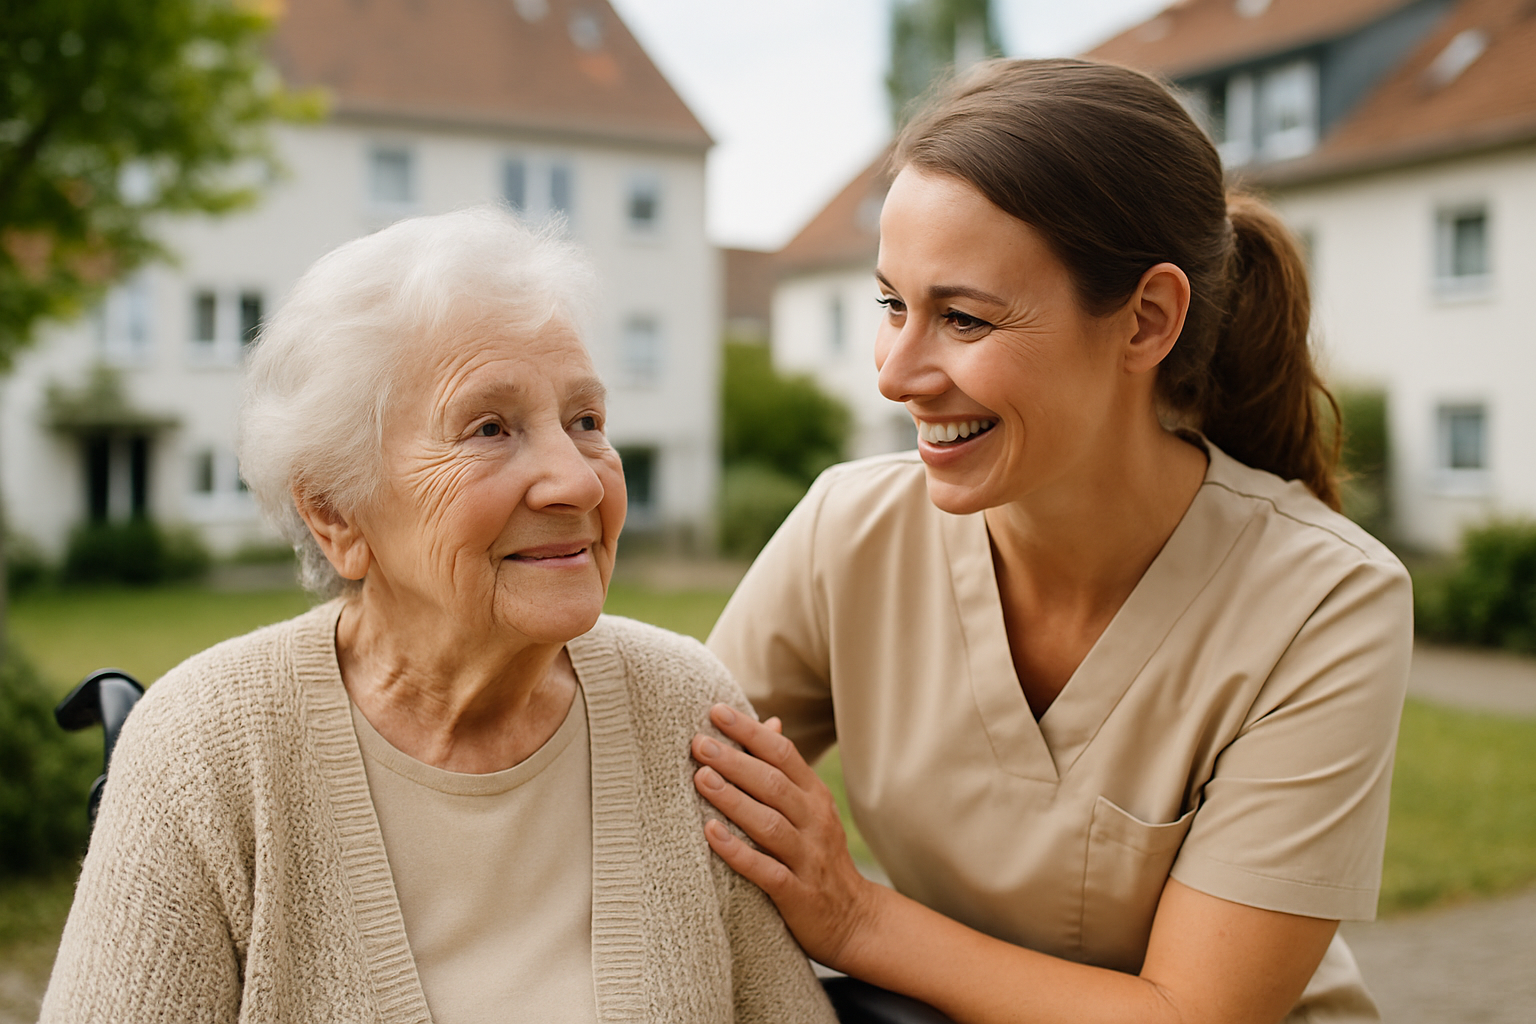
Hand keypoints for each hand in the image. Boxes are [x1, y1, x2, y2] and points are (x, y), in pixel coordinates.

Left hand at [691, 704, 882, 969]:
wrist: (853, 919)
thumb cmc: (819, 856)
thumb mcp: (811, 809)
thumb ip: (788, 770)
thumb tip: (768, 723)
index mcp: (815, 796)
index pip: (783, 754)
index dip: (750, 732)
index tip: (716, 711)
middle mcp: (815, 822)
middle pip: (773, 784)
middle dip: (735, 761)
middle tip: (699, 743)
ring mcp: (808, 858)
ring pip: (769, 823)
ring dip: (733, 800)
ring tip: (701, 779)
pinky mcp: (797, 893)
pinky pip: (766, 870)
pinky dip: (738, 851)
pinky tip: (711, 834)